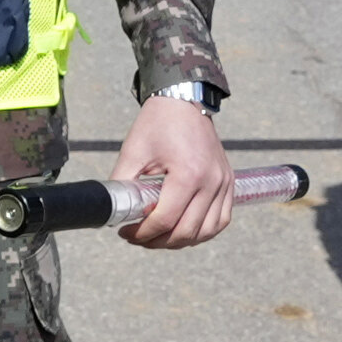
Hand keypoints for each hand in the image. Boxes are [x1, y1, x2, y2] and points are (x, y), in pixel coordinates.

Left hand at [108, 89, 237, 248]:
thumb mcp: (133, 152)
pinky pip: (221, 220)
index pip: (165, 219)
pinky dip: (203, 232)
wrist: (184, 100)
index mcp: (188, 174)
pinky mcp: (228, 183)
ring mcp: (223, 183)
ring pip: (206, 231)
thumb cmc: (159, 123)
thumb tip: (113, 210)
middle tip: (138, 238)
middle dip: (158, 241)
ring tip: (158, 237)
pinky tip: (183, 231)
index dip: (142, 233)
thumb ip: (122, 184)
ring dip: (181, 241)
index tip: (126, 232)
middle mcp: (211, 182)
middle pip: (186, 231)